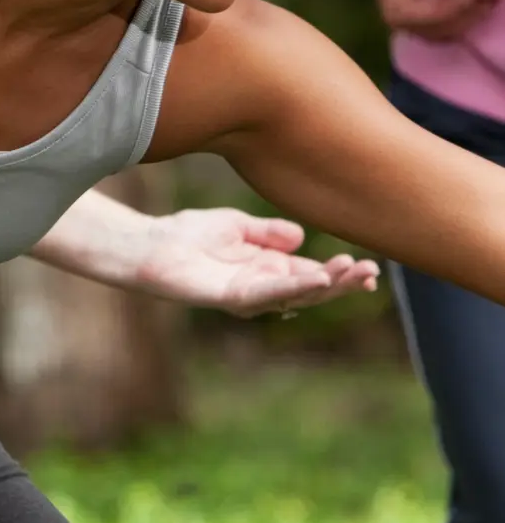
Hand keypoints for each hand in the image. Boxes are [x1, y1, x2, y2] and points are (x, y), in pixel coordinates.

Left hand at [134, 208, 378, 316]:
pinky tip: (313, 280)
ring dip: (325, 285)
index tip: (370, 268)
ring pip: (294, 295)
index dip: (340, 273)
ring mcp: (246, 295)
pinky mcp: (228, 297)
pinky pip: (265, 294)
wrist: (152, 244)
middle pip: (312, 290)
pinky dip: (290, 287)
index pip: (314, 275)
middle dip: (342, 283)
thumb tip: (301, 238)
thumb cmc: (190, 235)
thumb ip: (270, 233)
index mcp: (269, 270)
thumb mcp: (240, 226)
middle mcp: (262, 287)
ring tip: (351, 273)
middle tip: (371, 274)